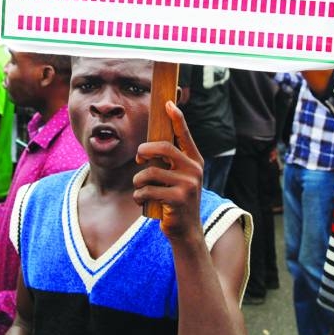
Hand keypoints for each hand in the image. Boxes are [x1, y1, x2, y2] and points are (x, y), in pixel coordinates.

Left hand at [133, 101, 204, 241]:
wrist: (186, 231)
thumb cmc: (176, 200)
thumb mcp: (178, 179)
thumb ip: (170, 162)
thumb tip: (148, 146)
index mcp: (195, 161)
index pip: (184, 134)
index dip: (176, 118)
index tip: (168, 103)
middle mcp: (194, 170)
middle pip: (163, 148)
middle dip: (144, 152)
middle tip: (139, 159)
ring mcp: (188, 184)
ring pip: (150, 172)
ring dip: (138, 182)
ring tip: (141, 189)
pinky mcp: (178, 199)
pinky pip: (147, 190)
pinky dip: (139, 196)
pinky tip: (143, 201)